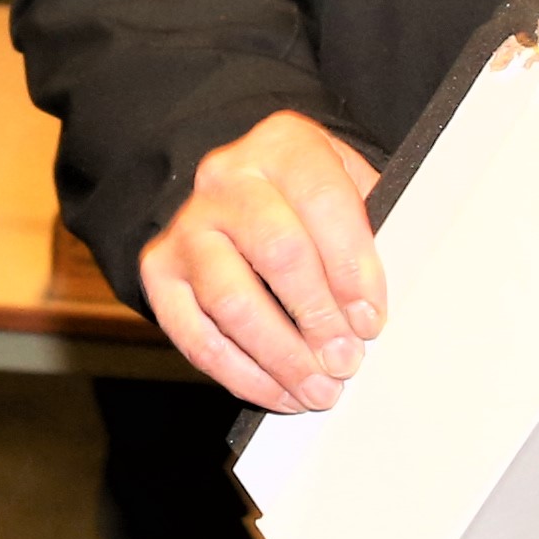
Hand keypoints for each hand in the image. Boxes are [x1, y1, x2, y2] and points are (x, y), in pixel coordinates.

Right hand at [135, 109, 386, 410]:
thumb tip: (379, 306)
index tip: (371, 318)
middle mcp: (226, 178)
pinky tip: (280, 392)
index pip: (321, 200)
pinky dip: (243, 375)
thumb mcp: (349, 191)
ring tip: (318, 388)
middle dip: (317, 316)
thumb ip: (372, 234)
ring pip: (231, 300)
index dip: (351, 266)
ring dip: (281, 355)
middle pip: (276, 251)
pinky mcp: (159, 273)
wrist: (238, 200)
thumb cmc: (308, 204)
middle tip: (347, 359)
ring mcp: (187, 226)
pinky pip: (197, 335)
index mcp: (282, 146)